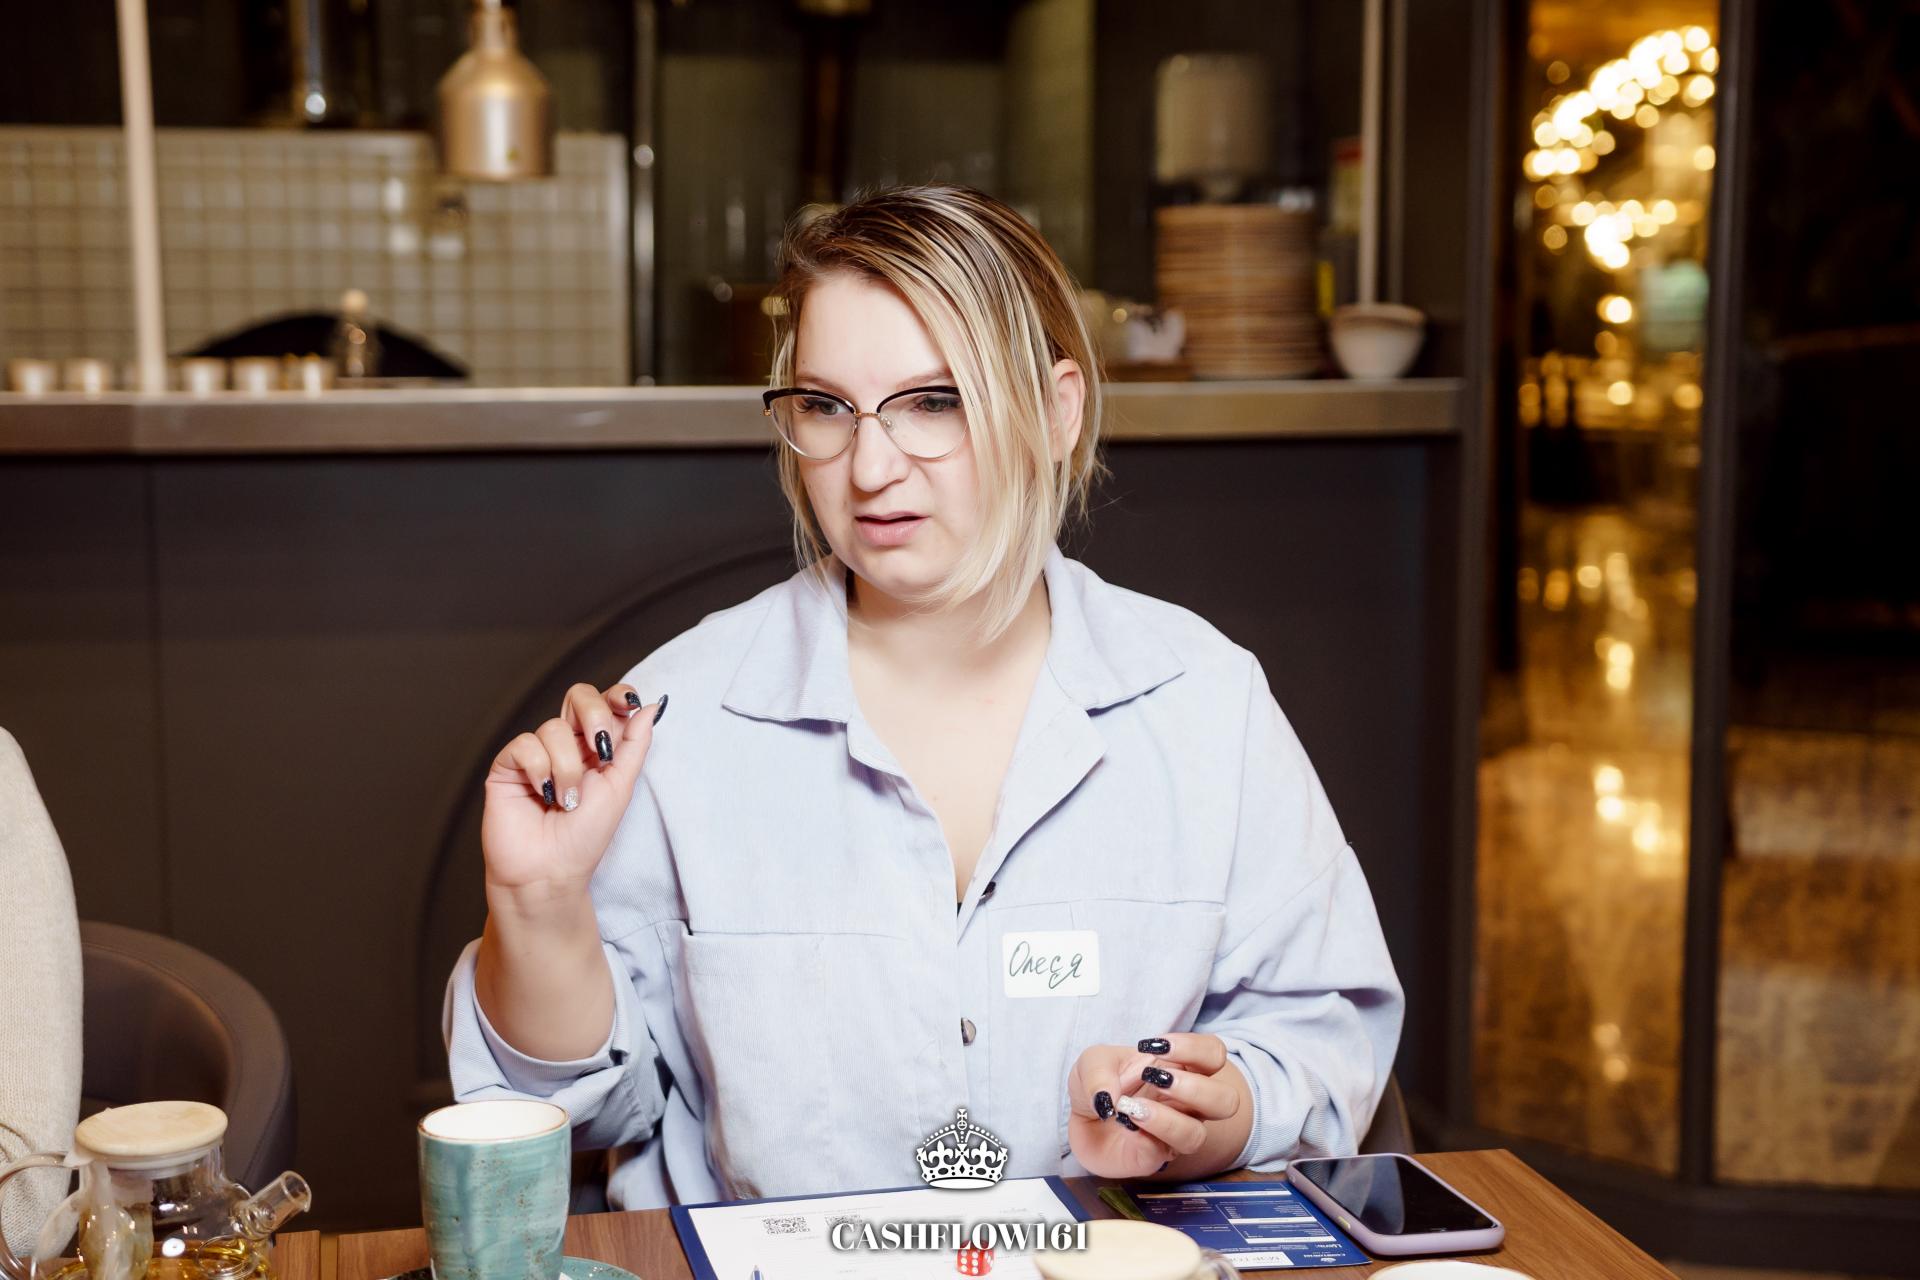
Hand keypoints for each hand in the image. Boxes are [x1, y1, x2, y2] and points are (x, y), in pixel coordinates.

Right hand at [480, 683, 666, 902]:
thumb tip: (651, 706)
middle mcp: (566, 745)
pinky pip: (525, 745)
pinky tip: (541, 793)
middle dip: (594, 716)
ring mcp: (536, 754)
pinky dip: (539, 769)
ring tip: (566, 801)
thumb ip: (635, 745)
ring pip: (553, 727)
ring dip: (567, 768)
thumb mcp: (621, 787)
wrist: (550, 872)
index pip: (605, 704)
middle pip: (577, 697)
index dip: (617, 695)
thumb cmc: (585, 838)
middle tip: (600, 750)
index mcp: (595, 748)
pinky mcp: (507, 766)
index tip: (629, 704)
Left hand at [1066, 1033, 1242, 1179]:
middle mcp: (1187, 1103)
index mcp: (1181, 1069)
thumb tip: (1109, 1098)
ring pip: (1199, 1135)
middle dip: (1196, 1088)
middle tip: (1156, 1078)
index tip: (1158, 1046)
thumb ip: (1099, 1071)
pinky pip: (1161, 1153)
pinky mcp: (1153, 1157)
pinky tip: (1124, 1123)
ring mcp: (1174, 1133)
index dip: (1195, 1048)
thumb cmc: (1098, 1084)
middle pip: (1226, 1100)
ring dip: (1168, 1119)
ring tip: (1134, 1107)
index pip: (1214, 1054)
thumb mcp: (1091, 1062)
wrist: (1078, 1120)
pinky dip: (1142, 1136)